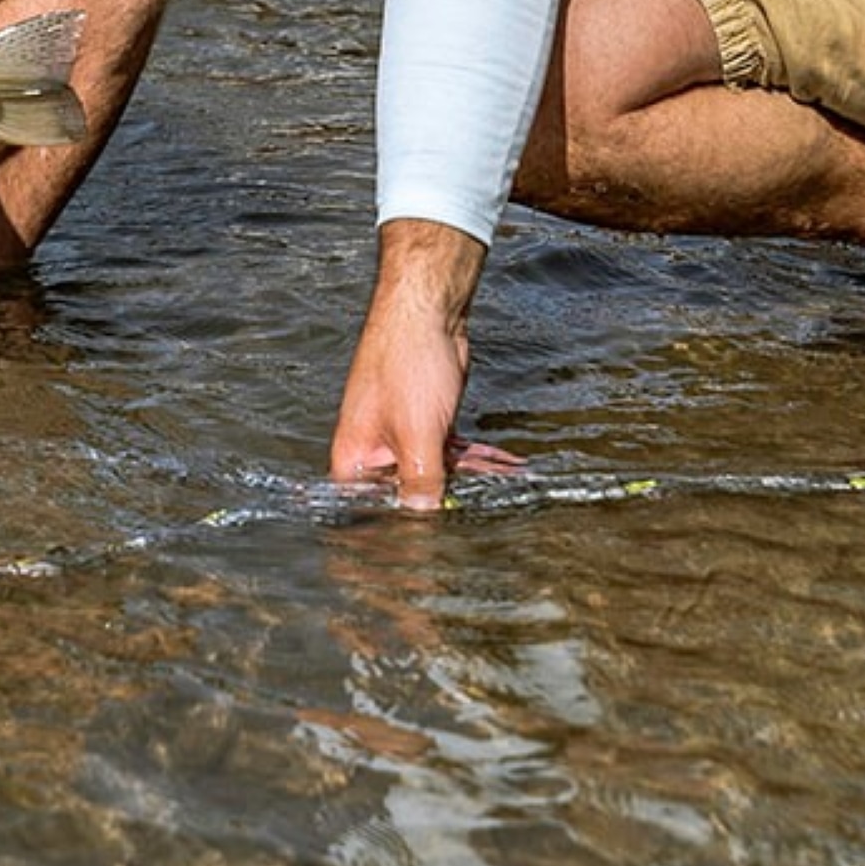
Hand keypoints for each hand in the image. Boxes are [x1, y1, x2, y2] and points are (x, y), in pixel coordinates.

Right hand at [329, 221, 514, 509]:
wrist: (428, 308)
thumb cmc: (407, 363)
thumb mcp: (417, 434)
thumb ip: (421, 482)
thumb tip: (424, 519)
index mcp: (355, 462)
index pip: (371, 512)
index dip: (396, 536)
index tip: (424, 557)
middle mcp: (375, 455)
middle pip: (407, 498)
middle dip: (442, 512)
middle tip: (477, 530)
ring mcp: (403, 438)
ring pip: (437, 475)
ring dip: (473, 485)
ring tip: (509, 494)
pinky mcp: (429, 424)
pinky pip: (453, 454)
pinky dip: (480, 461)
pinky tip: (509, 469)